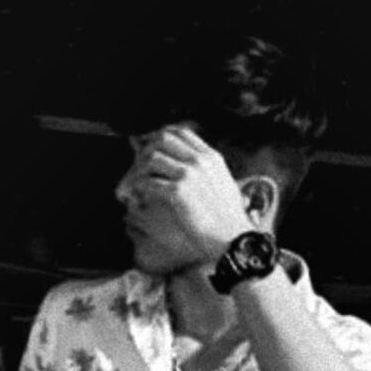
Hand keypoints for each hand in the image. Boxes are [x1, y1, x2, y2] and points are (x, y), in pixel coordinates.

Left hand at [132, 127, 250, 259]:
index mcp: (211, 158)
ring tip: (136, 183)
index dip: (160, 136)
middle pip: (163, 139)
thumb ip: (208, 172)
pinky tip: (138, 197)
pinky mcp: (178, 192)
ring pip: (152, 158)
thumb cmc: (230, 220)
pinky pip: (149, 182)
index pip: (181, 132)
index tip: (149, 146)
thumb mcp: (225, 185)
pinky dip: (139, 188)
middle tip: (138, 165)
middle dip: (146, 149)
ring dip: (140, 170)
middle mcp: (200, 161)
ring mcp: (188, 175)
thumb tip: (189, 169)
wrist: (233, 238)